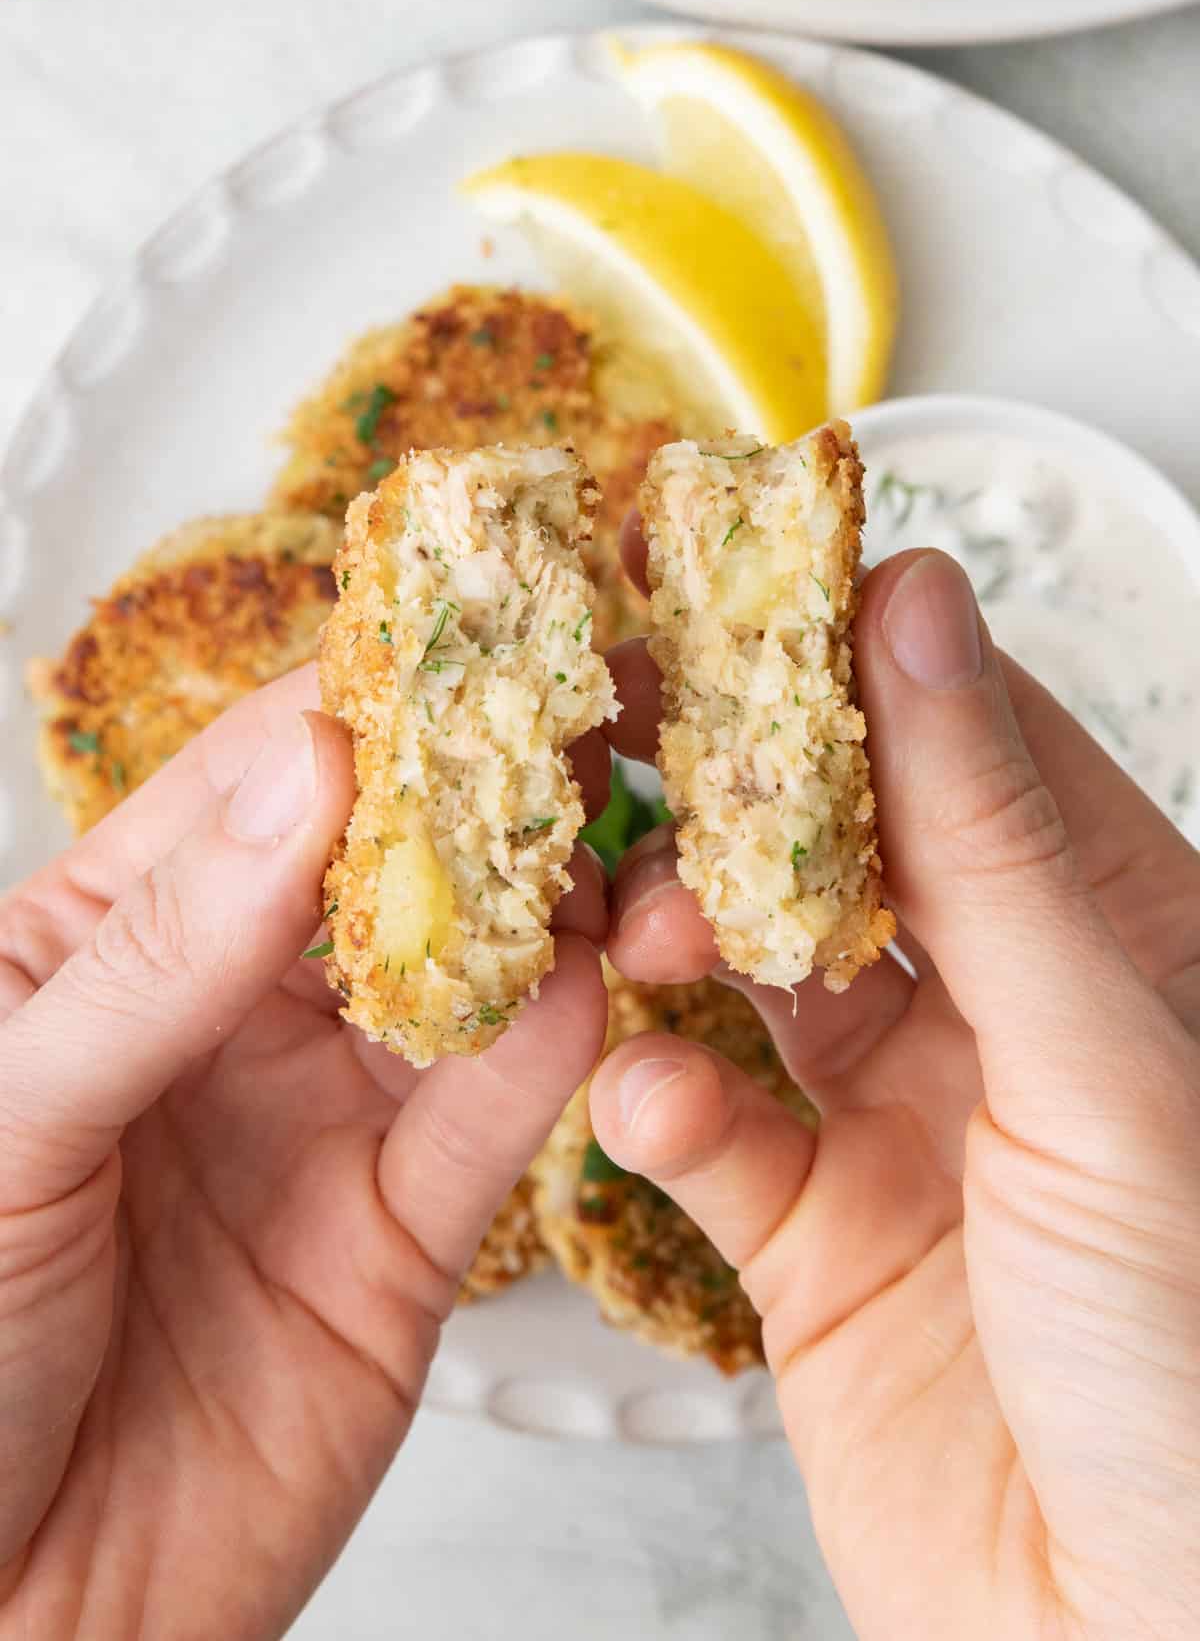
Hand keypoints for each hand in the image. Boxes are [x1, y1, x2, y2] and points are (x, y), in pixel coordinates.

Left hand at [0, 665, 609, 1637]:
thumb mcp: (10, 1121)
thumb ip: (163, 956)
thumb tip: (310, 768)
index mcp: (112, 941)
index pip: (259, 780)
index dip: (368, 700)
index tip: (478, 621)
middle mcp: (236, 1010)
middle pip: (390, 862)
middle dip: (490, 787)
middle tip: (603, 706)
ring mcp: (328, 1117)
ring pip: (468, 978)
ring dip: (550, 910)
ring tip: (624, 845)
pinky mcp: (407, 1237)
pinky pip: (494, 1122)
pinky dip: (555, 1057)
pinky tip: (598, 992)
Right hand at [594, 540, 1199, 1640]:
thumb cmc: (1192, 1371)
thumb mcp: (1105, 1067)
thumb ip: (991, 843)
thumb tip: (915, 614)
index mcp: (1117, 943)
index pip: (967, 745)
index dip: (848, 662)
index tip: (729, 587)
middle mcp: (1006, 1016)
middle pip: (839, 848)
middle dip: (732, 802)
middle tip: (627, 742)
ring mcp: (903, 1122)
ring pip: (750, 973)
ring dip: (674, 945)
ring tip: (634, 940)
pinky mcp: (810, 1234)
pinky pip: (709, 1133)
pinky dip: (661, 1110)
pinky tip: (651, 1109)